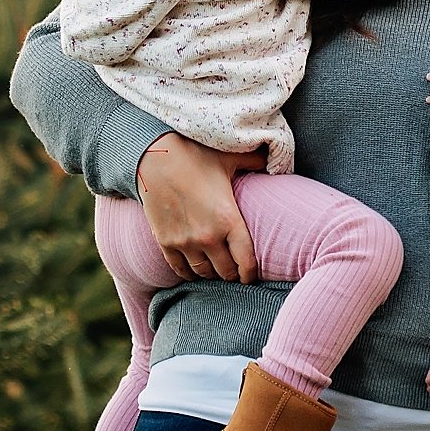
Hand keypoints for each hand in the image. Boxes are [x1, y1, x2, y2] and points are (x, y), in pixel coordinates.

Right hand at [136, 133, 265, 281]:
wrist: (155, 157)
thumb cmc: (195, 155)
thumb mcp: (231, 157)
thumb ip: (255, 162)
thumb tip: (274, 162)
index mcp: (229, 220)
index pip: (246, 262)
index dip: (250, 274)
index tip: (251, 275)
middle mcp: (208, 237)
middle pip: (226, 272)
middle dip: (233, 273)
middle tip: (235, 270)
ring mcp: (185, 242)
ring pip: (203, 273)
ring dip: (212, 274)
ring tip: (216, 269)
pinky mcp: (165, 242)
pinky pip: (180, 270)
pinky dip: (189, 273)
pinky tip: (194, 269)